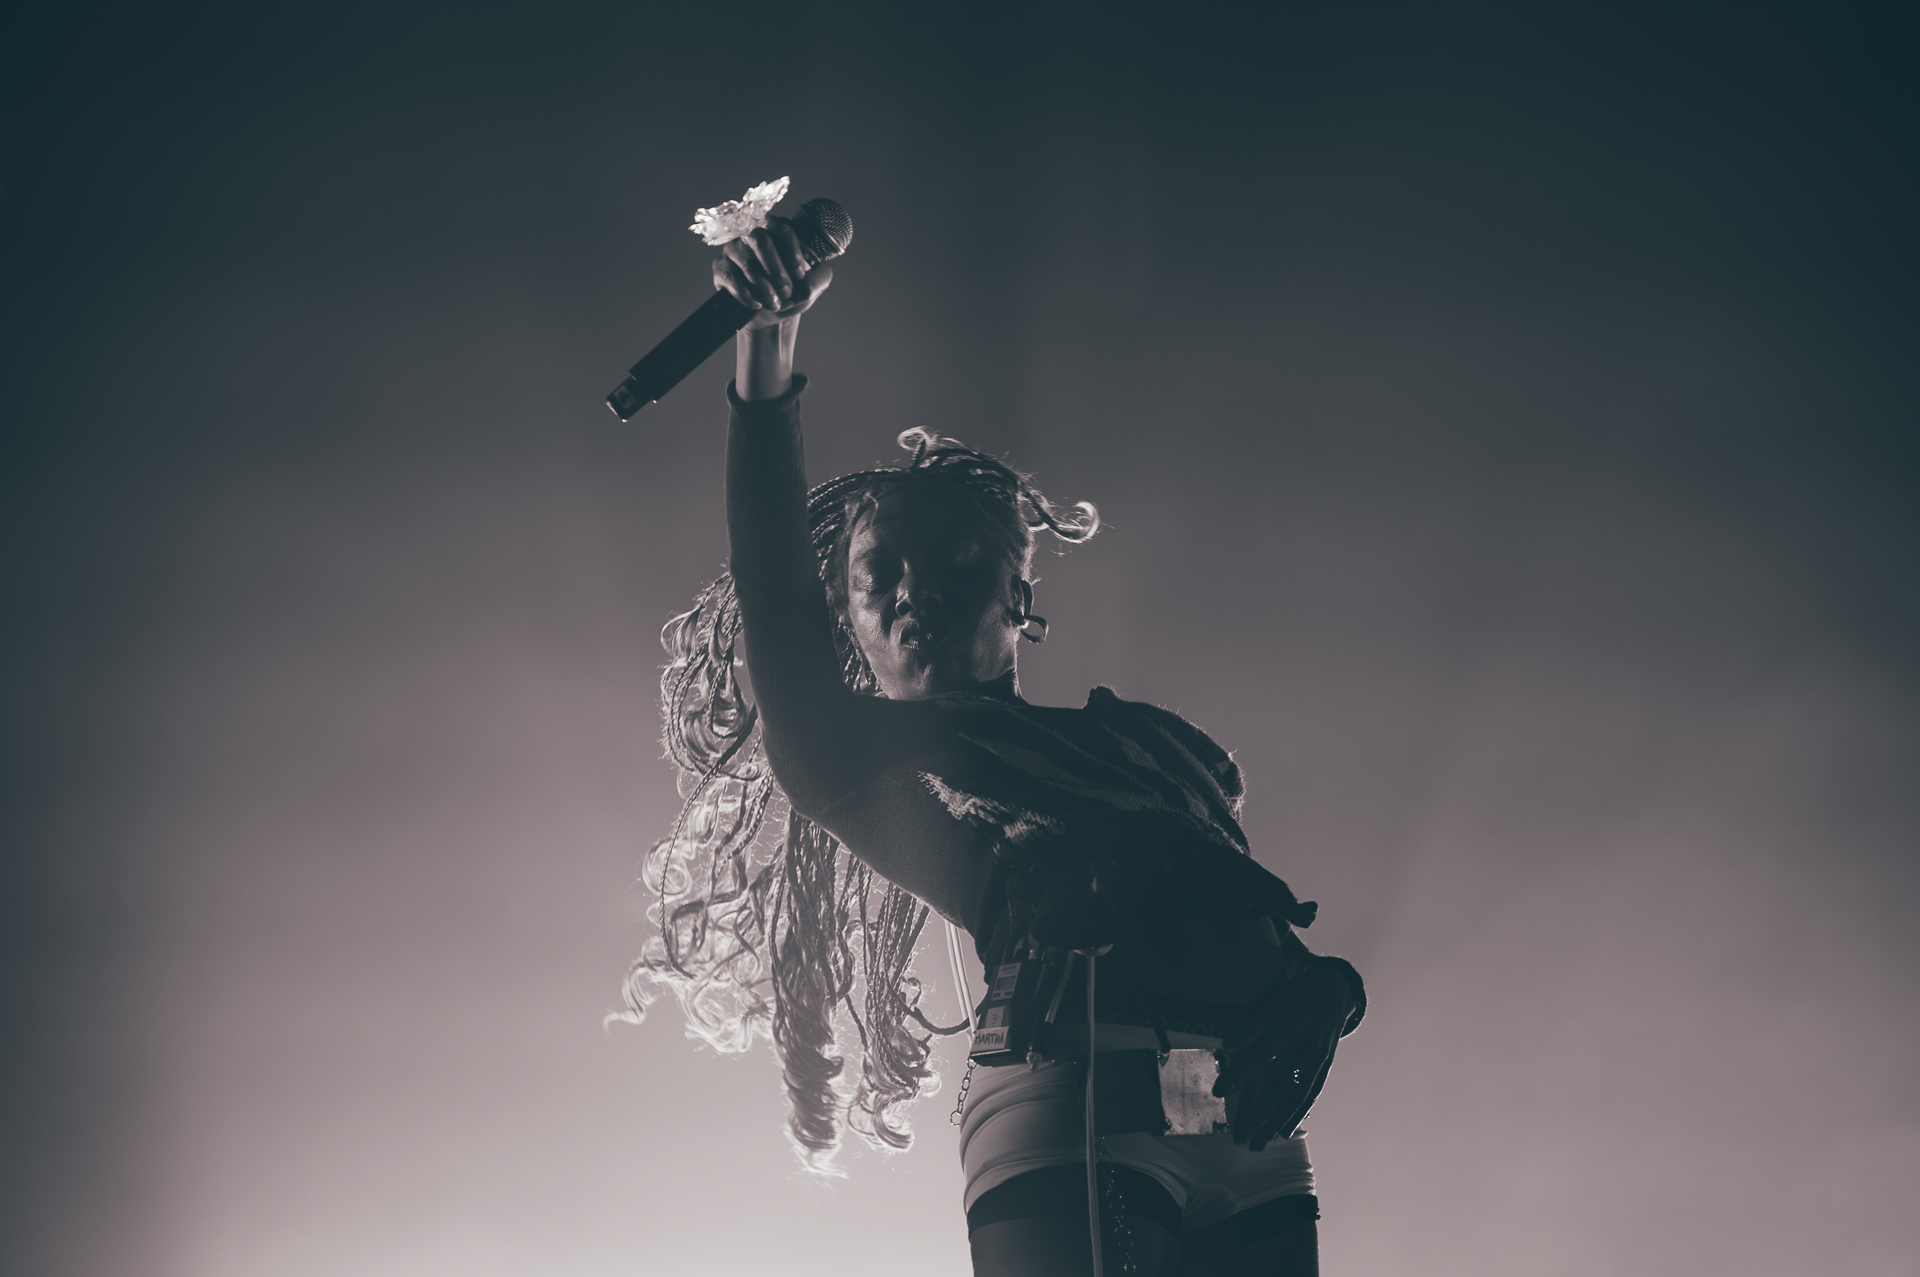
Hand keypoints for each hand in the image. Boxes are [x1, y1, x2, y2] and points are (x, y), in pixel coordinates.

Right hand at [713, 220, 833, 330]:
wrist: (770, 317)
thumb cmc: (791, 294)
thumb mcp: (811, 287)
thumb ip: (819, 279)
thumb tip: (807, 283)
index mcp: (777, 230)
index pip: (782, 228)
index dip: (792, 251)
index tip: (800, 275)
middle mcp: (752, 234)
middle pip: (760, 239)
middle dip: (775, 268)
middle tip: (786, 291)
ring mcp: (734, 250)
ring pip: (746, 261)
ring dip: (763, 286)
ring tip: (774, 304)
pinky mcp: (721, 268)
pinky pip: (731, 278)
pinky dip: (745, 294)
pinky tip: (756, 305)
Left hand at [1213, 959, 1356, 1151]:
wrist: (1334, 990)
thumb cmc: (1296, 993)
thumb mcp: (1271, 998)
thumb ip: (1252, 1023)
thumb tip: (1230, 1045)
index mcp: (1288, 1027)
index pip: (1260, 1057)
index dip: (1239, 1075)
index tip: (1220, 1092)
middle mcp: (1305, 1047)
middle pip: (1280, 1086)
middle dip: (1260, 1113)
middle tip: (1241, 1136)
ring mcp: (1318, 1060)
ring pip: (1296, 1096)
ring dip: (1277, 1121)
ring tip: (1260, 1143)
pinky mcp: (1325, 1066)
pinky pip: (1311, 1094)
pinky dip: (1298, 1114)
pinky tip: (1285, 1131)